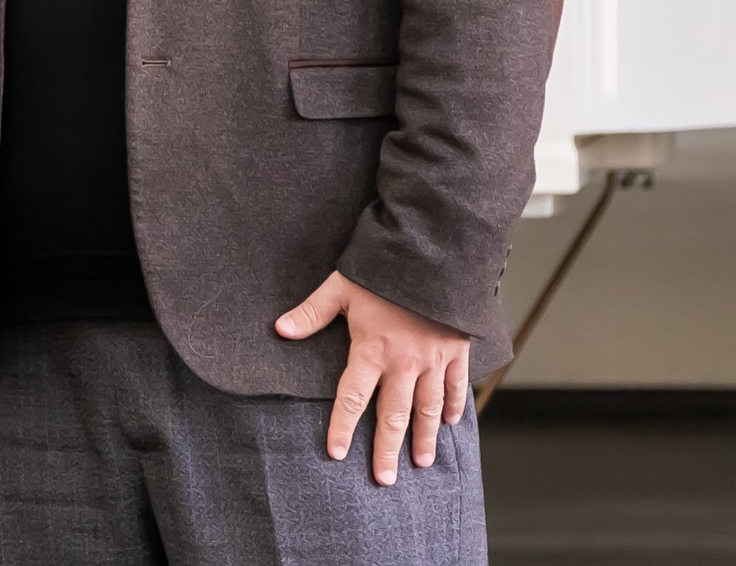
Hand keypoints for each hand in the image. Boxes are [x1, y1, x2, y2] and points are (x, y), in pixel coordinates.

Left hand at [275, 270, 469, 484]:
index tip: (335, 453)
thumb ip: (312, 312)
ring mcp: (433, 360)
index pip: (352, 398)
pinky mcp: (457, 351)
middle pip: (393, 416)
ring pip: (428, 409)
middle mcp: (403, 363)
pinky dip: (455, 407)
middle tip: (385, 479)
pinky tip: (451, 424)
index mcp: (372, 350)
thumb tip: (279, 329)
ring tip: (420, 463)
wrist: (435, 255)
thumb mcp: (342, 287)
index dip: (341, 426)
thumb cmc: (384, 269)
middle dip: (387, 450)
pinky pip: (457, 386)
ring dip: (424, 438)